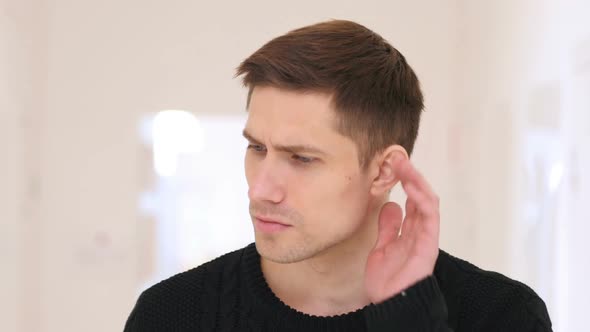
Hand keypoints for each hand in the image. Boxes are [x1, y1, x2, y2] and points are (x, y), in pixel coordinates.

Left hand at [364, 159, 439, 303]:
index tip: (392, 165)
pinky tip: (411, 186)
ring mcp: (426, 236)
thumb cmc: (387, 280)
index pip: (412, 200)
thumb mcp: (382, 247)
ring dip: (416, 181)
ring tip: (404, 165)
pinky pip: (429, 217)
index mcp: (410, 230)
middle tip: (396, 157)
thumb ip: (388, 227)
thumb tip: (391, 205)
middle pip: (420, 196)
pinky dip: (422, 200)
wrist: (390, 304)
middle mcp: (420, 230)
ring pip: (427, 201)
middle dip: (410, 175)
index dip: (405, 181)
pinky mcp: (429, 244)